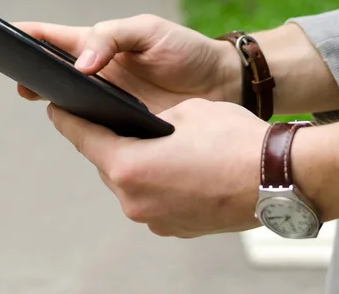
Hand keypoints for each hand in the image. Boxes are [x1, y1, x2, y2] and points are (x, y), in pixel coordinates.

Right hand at [13, 14, 241, 112]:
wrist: (221, 82)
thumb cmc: (186, 49)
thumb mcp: (149, 31)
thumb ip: (113, 38)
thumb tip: (81, 64)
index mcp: (101, 47)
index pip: (56, 39)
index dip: (29, 36)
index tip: (3, 37)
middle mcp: (100, 75)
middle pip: (55, 74)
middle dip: (32, 74)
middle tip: (18, 81)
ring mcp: (111, 102)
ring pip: (73, 105)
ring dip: (56, 104)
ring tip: (40, 104)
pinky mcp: (126, 127)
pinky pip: (98, 130)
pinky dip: (85, 131)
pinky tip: (80, 133)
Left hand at [46, 98, 267, 236]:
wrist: (279, 179)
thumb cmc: (235, 142)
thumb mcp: (185, 112)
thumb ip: (149, 120)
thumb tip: (141, 127)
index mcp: (129, 167)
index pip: (82, 138)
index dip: (68, 119)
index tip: (58, 109)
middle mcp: (135, 201)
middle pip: (105, 164)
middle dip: (108, 142)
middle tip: (116, 123)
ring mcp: (155, 220)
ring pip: (129, 184)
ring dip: (134, 165)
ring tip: (155, 146)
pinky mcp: (174, 228)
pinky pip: (151, 200)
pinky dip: (155, 183)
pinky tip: (176, 169)